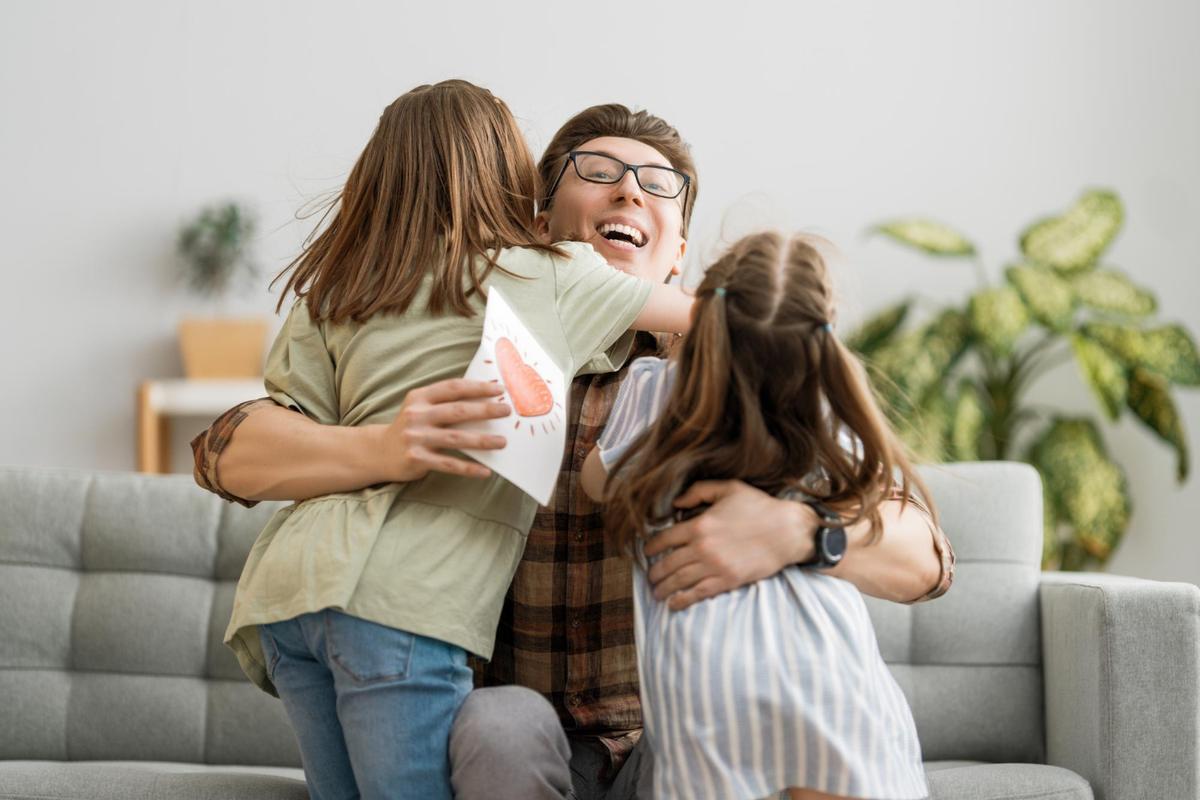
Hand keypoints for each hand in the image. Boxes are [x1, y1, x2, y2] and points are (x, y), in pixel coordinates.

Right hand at [377, 379, 510, 481]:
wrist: (378, 452)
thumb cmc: (411, 428)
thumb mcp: (421, 409)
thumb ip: (445, 404)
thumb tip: (486, 404)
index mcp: (419, 397)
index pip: (453, 388)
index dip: (478, 387)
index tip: (499, 390)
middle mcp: (416, 415)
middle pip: (458, 411)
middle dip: (485, 410)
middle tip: (507, 411)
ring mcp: (415, 437)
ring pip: (456, 438)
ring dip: (482, 440)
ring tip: (502, 442)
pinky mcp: (416, 459)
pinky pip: (448, 464)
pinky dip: (468, 468)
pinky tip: (485, 471)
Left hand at [643, 480, 817, 610]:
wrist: (787, 531)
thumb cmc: (759, 507)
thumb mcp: (729, 488)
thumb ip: (699, 491)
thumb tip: (676, 503)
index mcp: (699, 525)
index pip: (664, 539)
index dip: (651, 547)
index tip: (647, 553)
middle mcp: (703, 547)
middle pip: (668, 563)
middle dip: (654, 573)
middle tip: (649, 577)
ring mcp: (714, 566)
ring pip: (679, 581)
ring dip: (663, 588)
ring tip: (656, 593)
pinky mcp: (727, 581)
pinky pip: (697, 593)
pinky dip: (681, 600)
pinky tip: (673, 604)